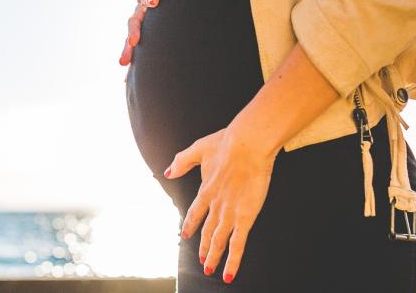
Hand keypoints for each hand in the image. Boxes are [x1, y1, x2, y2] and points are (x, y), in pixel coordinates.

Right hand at [118, 0, 180, 65]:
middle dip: (133, 31)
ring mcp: (139, 24)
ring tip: (123, 63)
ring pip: (130, 37)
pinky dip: (132, 63)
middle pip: (133, 20)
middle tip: (134, 41)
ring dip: (127, 50)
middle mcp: (139, 10)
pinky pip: (135, 50)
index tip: (157, 1)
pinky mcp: (142, 37)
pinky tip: (126, 81)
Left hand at [164, 125, 276, 284]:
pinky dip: (232, 260)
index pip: (195, 213)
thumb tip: (168, 172)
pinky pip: (238, 244)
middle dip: (203, 247)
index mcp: (206, 190)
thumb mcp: (199, 148)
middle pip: (207, 231)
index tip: (186, 235)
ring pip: (219, 242)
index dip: (191, 225)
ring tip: (210, 269)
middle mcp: (215, 205)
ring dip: (213, 257)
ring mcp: (230, 213)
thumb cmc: (227, 143)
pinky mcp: (245, 217)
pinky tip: (228, 272)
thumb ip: (182, 161)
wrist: (247, 144)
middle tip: (201, 259)